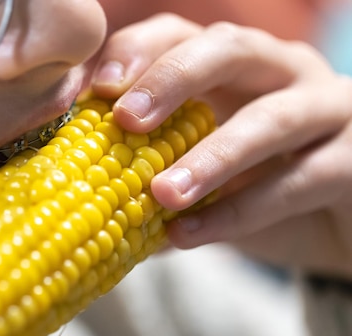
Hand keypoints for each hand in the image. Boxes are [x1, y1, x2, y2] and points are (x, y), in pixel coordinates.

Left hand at [90, 14, 351, 276]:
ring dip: (211, 157)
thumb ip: (146, 170)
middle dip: (173, 79)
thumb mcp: (196, 167)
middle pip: (229, 48)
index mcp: (231, 65)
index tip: (95, 89)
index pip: (179, 35)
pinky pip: (298, 182)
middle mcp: (279, 72)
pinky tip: (187, 235)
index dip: (136, 53)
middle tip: (128, 120)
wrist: (332, 221)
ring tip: (161, 194)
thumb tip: (73, 196)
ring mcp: (326, 110)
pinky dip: (238, 213)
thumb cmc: (250, 185)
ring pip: (272, 119)